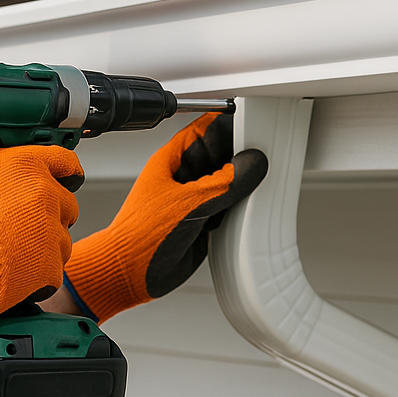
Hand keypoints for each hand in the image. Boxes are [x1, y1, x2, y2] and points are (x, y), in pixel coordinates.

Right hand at [0, 145, 82, 344]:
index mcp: (24, 166)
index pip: (64, 161)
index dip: (66, 171)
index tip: (69, 178)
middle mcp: (43, 194)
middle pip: (66, 204)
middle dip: (49, 216)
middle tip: (23, 228)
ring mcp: (50, 230)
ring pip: (61, 240)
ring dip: (43, 248)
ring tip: (10, 255)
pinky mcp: (51, 265)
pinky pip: (52, 271)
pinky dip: (36, 276)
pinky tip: (11, 275)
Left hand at [63, 113, 265, 320]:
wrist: (130, 273)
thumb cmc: (140, 235)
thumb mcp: (189, 204)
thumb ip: (225, 184)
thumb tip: (252, 164)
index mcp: (173, 160)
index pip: (206, 129)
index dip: (230, 123)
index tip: (256, 123)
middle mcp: (184, 177)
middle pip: (221, 154)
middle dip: (243, 154)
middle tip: (267, 154)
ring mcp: (193, 199)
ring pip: (227, 182)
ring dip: (243, 183)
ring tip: (264, 179)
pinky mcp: (202, 221)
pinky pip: (227, 207)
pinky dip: (240, 207)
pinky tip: (251, 207)